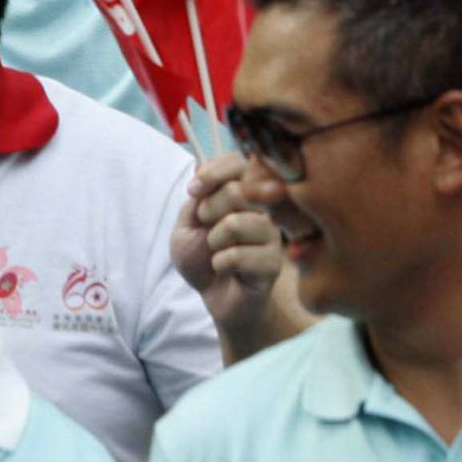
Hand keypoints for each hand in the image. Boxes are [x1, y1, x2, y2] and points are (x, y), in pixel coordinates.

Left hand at [169, 153, 287, 329]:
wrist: (216, 298)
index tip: (194, 190)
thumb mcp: (188, 224)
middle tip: (206, 228)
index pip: (240, 163)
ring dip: (214, 241)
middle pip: (237, 190)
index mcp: (245, 193)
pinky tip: (225, 270)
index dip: (214, 172)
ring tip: (217, 252)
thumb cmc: (203, 258)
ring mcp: (272, 236)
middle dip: (209, 210)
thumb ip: (198, 198)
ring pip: (236, 223)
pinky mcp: (273, 264)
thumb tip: (202, 169)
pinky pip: (238, 255)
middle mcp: (264, 209)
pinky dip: (219, 264)